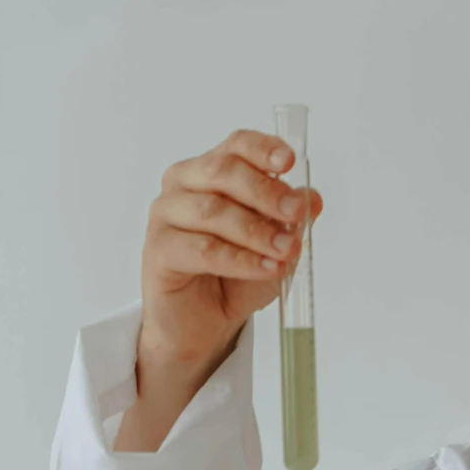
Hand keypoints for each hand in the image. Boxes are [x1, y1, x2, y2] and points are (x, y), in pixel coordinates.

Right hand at [140, 128, 323, 376]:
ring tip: (285, 250)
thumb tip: (311, 198)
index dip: (262, 149)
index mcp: (212, 171)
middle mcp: (184, 184)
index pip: (236, 145)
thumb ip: (291, 220)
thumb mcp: (275, 245)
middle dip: (265, 192)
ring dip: (256, 232)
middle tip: (295, 213)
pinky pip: (202, 250)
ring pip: (213, 211)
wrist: (205, 323)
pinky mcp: (158, 249)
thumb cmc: (236, 277)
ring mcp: (166, 214)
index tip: (289, 161)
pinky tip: (265, 268)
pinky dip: (240, 260)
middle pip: (223, 171)